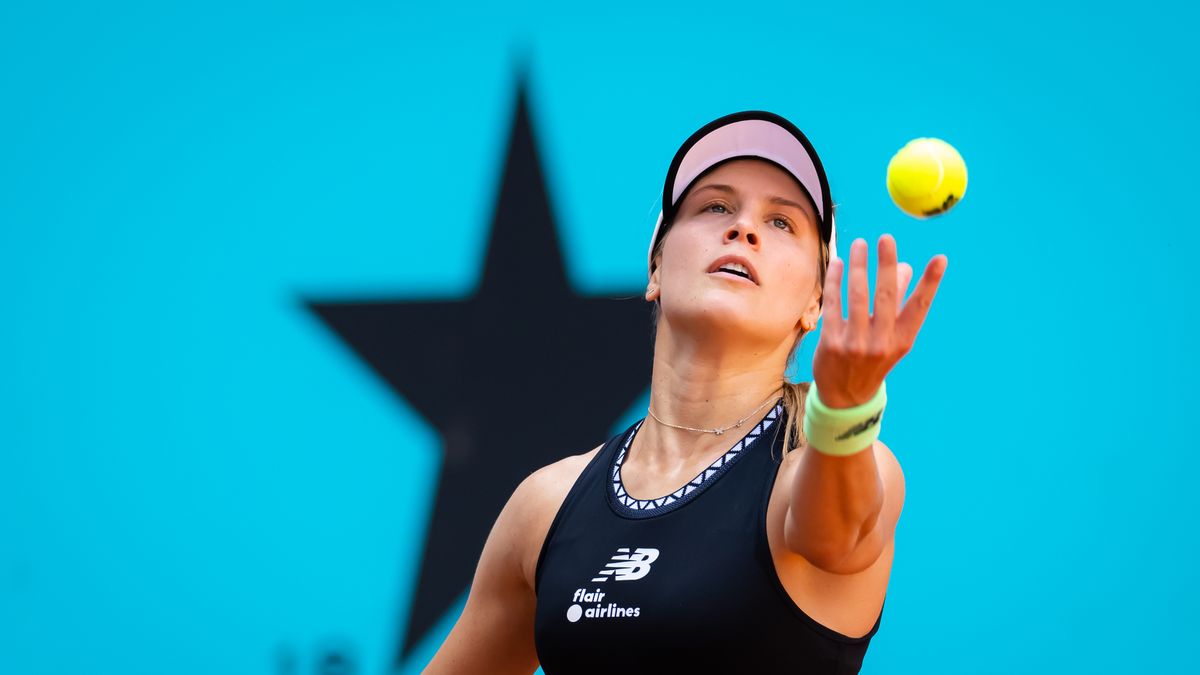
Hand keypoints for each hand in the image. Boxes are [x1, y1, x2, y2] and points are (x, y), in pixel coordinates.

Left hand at [812, 234, 946, 407]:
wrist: (845, 397)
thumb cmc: (872, 358)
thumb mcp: (891, 337)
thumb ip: (898, 304)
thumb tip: (905, 268)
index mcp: (903, 340)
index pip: (919, 307)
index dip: (930, 283)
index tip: (940, 259)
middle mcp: (882, 342)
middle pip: (886, 296)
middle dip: (887, 264)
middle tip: (886, 238)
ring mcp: (856, 343)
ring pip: (858, 296)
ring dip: (859, 266)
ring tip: (859, 244)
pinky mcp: (831, 342)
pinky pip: (833, 304)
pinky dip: (835, 281)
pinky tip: (837, 263)